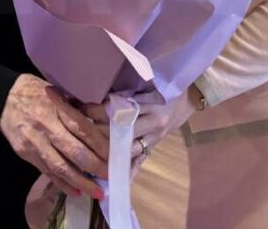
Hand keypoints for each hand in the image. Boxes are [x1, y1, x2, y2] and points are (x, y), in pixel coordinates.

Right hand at [0, 74, 108, 199]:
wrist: (3, 98)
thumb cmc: (36, 91)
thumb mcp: (59, 91)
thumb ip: (79, 106)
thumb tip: (104, 118)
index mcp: (56, 106)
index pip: (81, 128)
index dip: (98, 144)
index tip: (112, 155)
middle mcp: (45, 126)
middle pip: (72, 150)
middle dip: (94, 166)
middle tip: (110, 176)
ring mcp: (34, 142)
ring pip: (60, 167)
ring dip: (80, 182)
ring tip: (96, 192)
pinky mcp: (25, 154)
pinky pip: (46, 172)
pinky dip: (62, 183)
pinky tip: (75, 191)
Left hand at [84, 86, 202, 167]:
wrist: (188, 100)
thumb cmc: (163, 89)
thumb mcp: (147, 87)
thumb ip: (126, 94)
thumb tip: (99, 98)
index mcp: (149, 102)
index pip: (120, 108)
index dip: (100, 110)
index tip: (82, 109)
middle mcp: (153, 121)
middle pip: (122, 130)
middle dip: (99, 132)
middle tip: (80, 132)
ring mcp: (154, 136)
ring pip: (129, 148)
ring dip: (110, 152)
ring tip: (90, 155)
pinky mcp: (154, 146)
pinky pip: (140, 161)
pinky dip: (129, 172)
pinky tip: (117, 181)